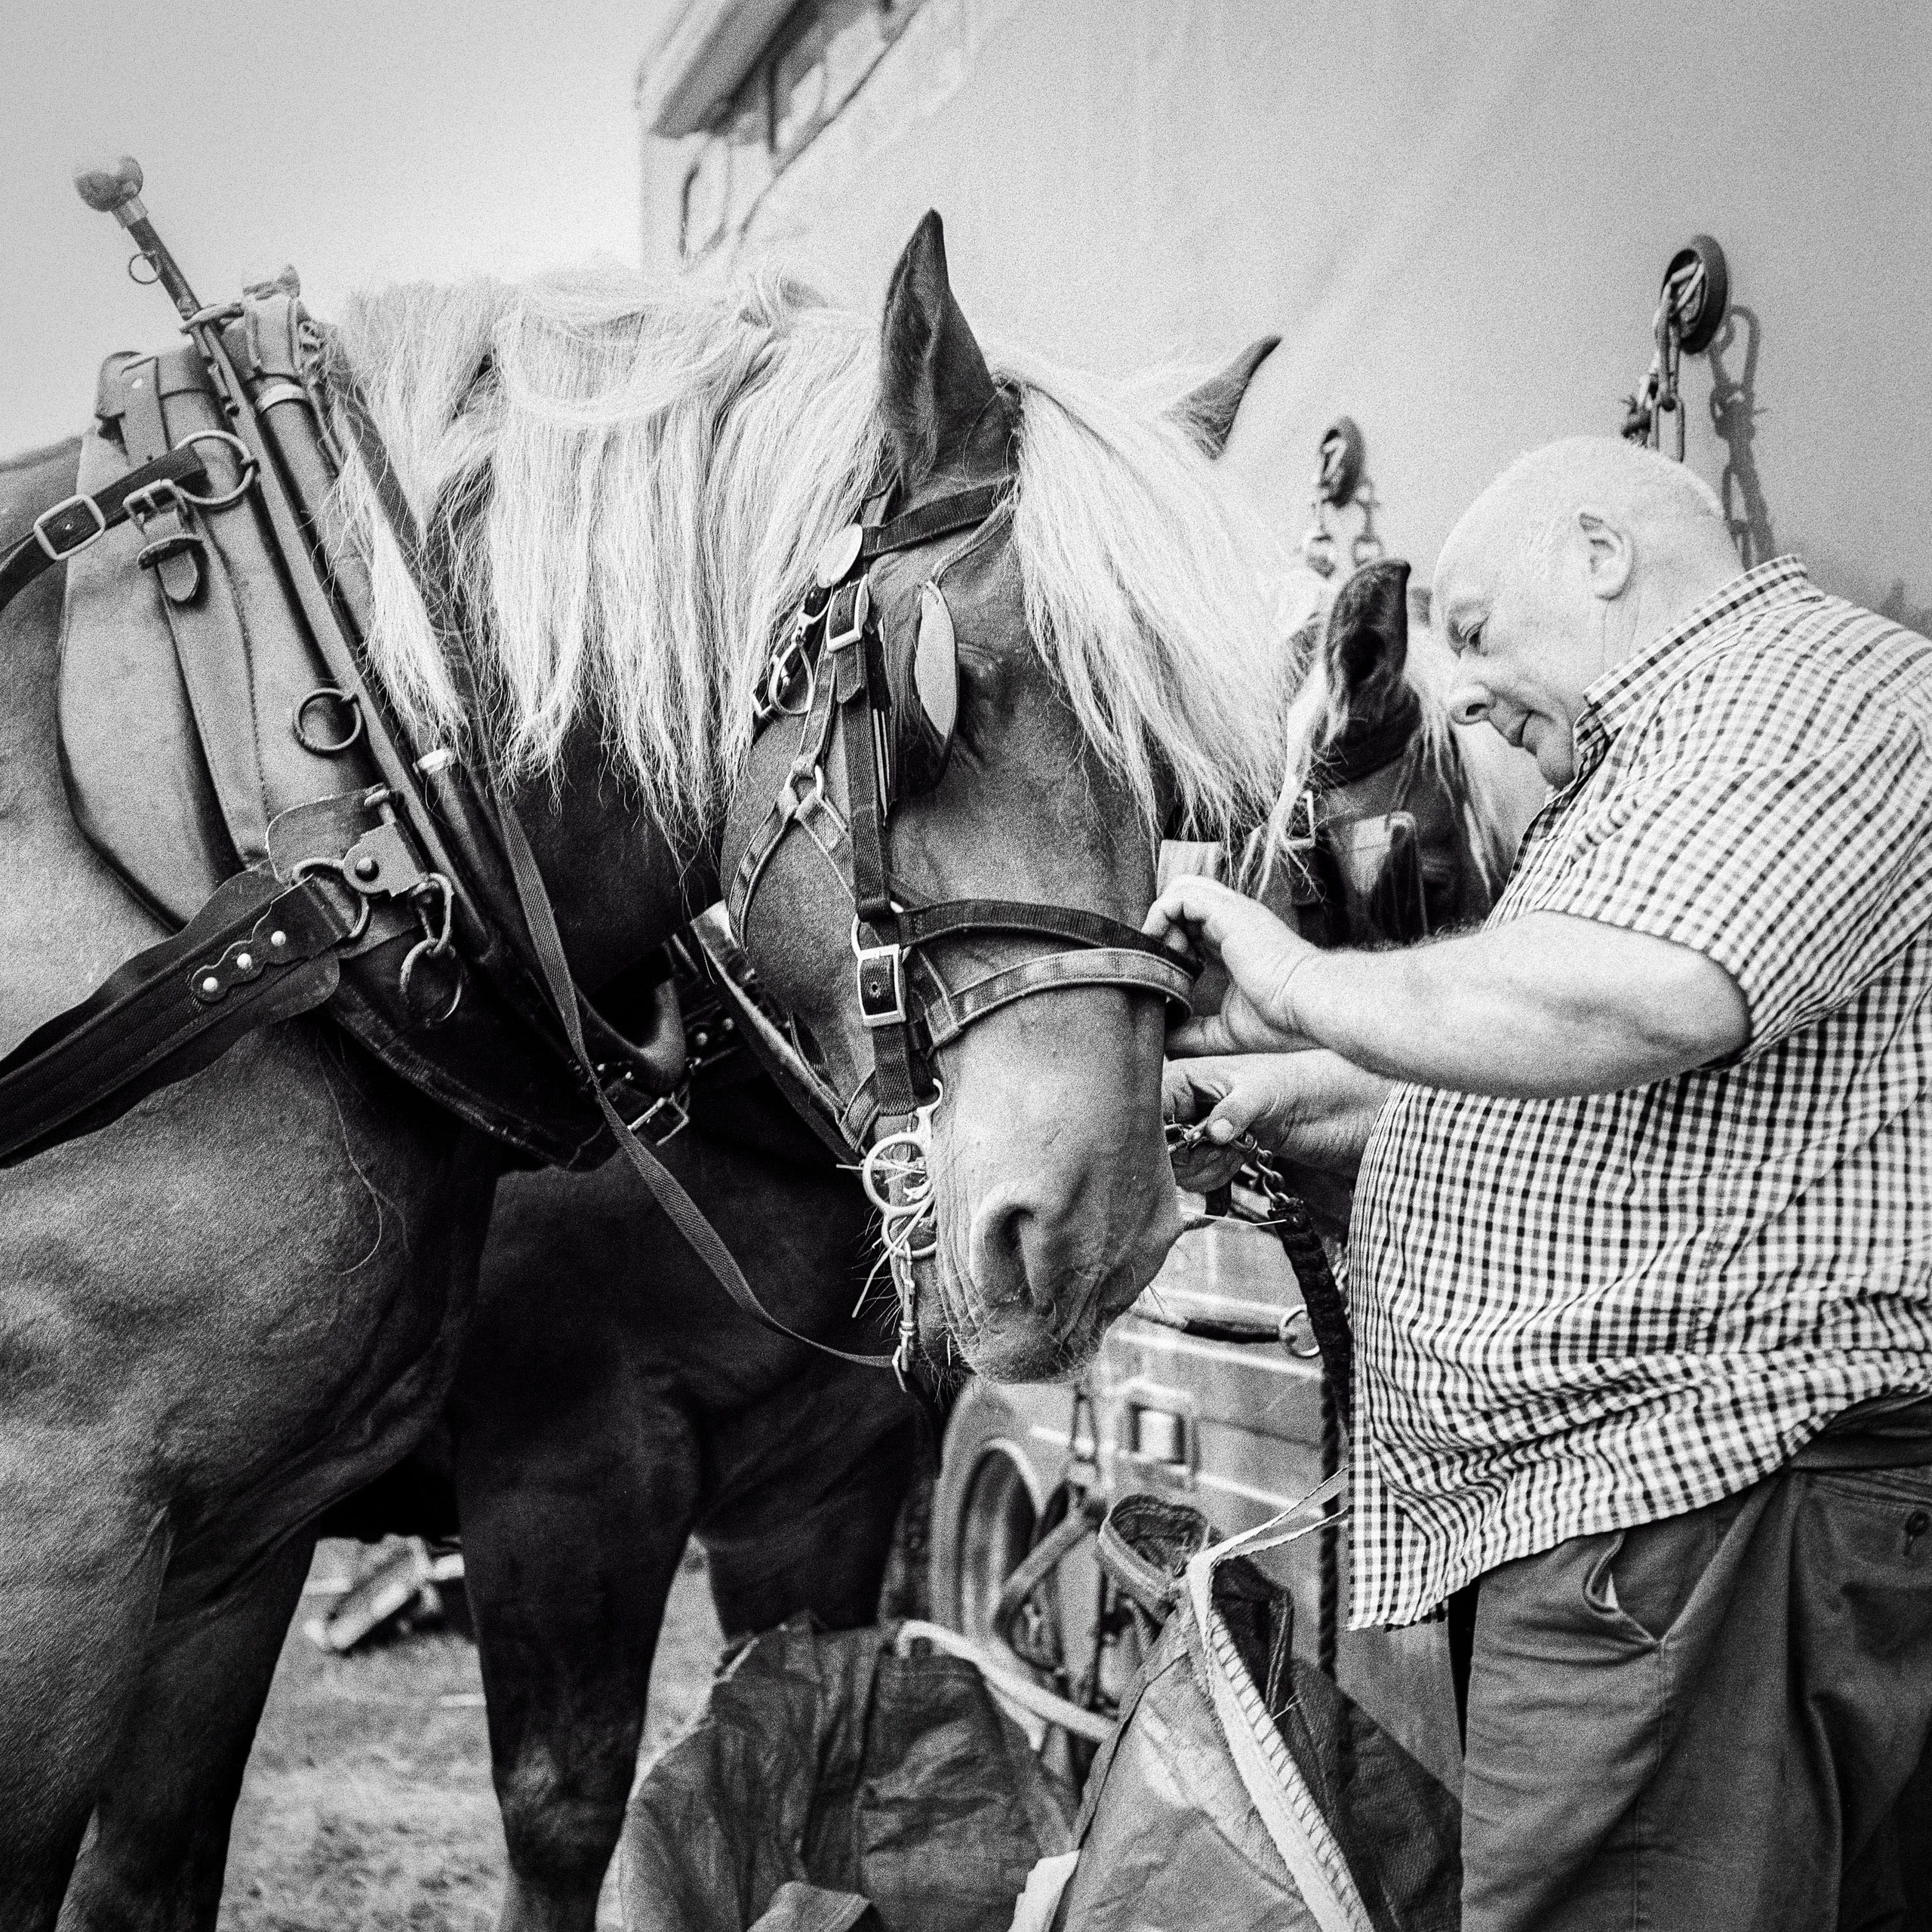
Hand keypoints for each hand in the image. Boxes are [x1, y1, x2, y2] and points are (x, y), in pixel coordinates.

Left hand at [1144, 875, 1319, 1055]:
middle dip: (1161, 931)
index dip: (1170, 947)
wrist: (1310, 1006)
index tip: (1160, 977)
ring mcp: (1232, 913)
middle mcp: (1234, 923)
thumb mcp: (1226, 1031)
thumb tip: (1164, 1044)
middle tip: (1154, 965)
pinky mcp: (1227, 911)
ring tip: (1155, 953)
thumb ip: (1194, 1034)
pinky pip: (1180, 894)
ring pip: (1180, 892)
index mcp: (1236, 944)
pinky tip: (1159, 942)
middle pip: (1184, 907)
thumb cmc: (1284, 1020)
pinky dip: (1160, 913)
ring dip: (1160, 919)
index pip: (1193, 929)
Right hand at [1163, 1052, 1393, 1190]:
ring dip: (1205, 1168)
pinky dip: (1215, 1177)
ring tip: (1234, 1152)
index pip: (1150, 1108)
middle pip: (1157, 1144)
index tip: (1182, 1146)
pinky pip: (1196, 1177)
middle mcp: (1184, 1103)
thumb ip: (1235, 1110)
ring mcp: (1198, 1130)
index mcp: (1185, 1075)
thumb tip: (1214, 1131)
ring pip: (1176, 1166)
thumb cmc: (1293, 1082)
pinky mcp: (1213, 1153)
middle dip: (1188, 1155)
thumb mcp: (1262, 1091)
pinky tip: (1235, 1162)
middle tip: (1219, 1148)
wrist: (1326, 1107)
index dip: (1159, 1133)